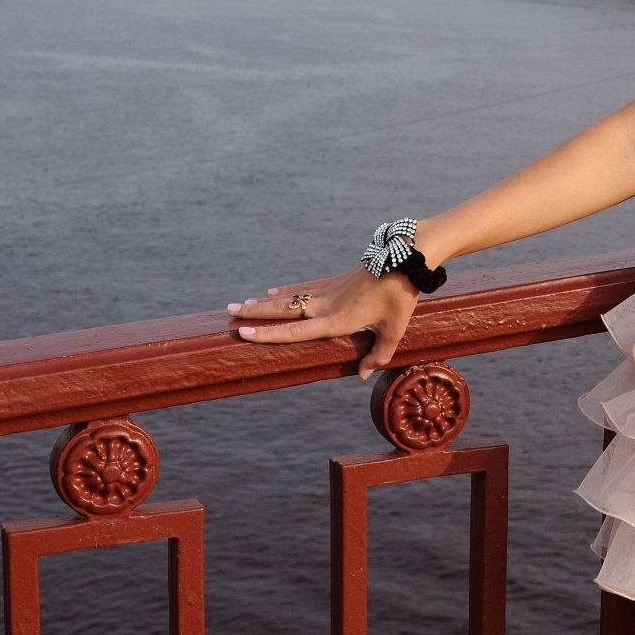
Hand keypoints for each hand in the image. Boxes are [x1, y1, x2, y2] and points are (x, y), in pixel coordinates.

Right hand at [230, 264, 418, 378]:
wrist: (405, 259)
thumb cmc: (399, 297)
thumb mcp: (393, 331)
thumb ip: (378, 356)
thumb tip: (362, 375)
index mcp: (336, 321)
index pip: (294, 330)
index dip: (268, 334)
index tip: (244, 333)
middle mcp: (326, 305)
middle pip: (283, 310)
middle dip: (255, 313)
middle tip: (228, 312)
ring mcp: (329, 290)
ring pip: (290, 297)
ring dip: (265, 302)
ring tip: (241, 303)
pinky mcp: (335, 280)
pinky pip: (304, 286)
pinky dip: (287, 290)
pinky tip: (274, 291)